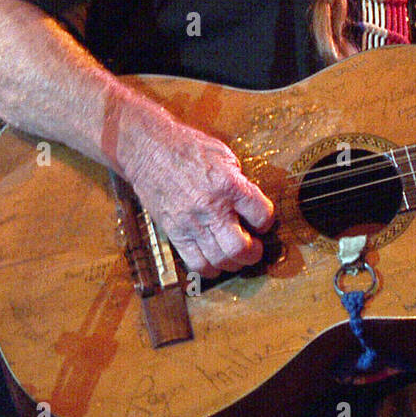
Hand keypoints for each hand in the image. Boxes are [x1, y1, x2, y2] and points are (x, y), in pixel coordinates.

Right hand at [121, 111, 274, 278]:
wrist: (148, 150)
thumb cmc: (188, 148)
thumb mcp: (224, 155)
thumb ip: (239, 182)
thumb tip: (251, 204)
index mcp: (229, 185)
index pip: (262, 216)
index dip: (266, 222)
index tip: (261, 221)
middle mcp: (211, 207)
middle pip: (240, 248)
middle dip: (253, 253)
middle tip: (253, 247)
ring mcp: (191, 222)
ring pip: (218, 260)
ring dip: (233, 263)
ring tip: (235, 255)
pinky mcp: (173, 232)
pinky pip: (194, 262)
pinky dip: (209, 268)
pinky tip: (214, 261)